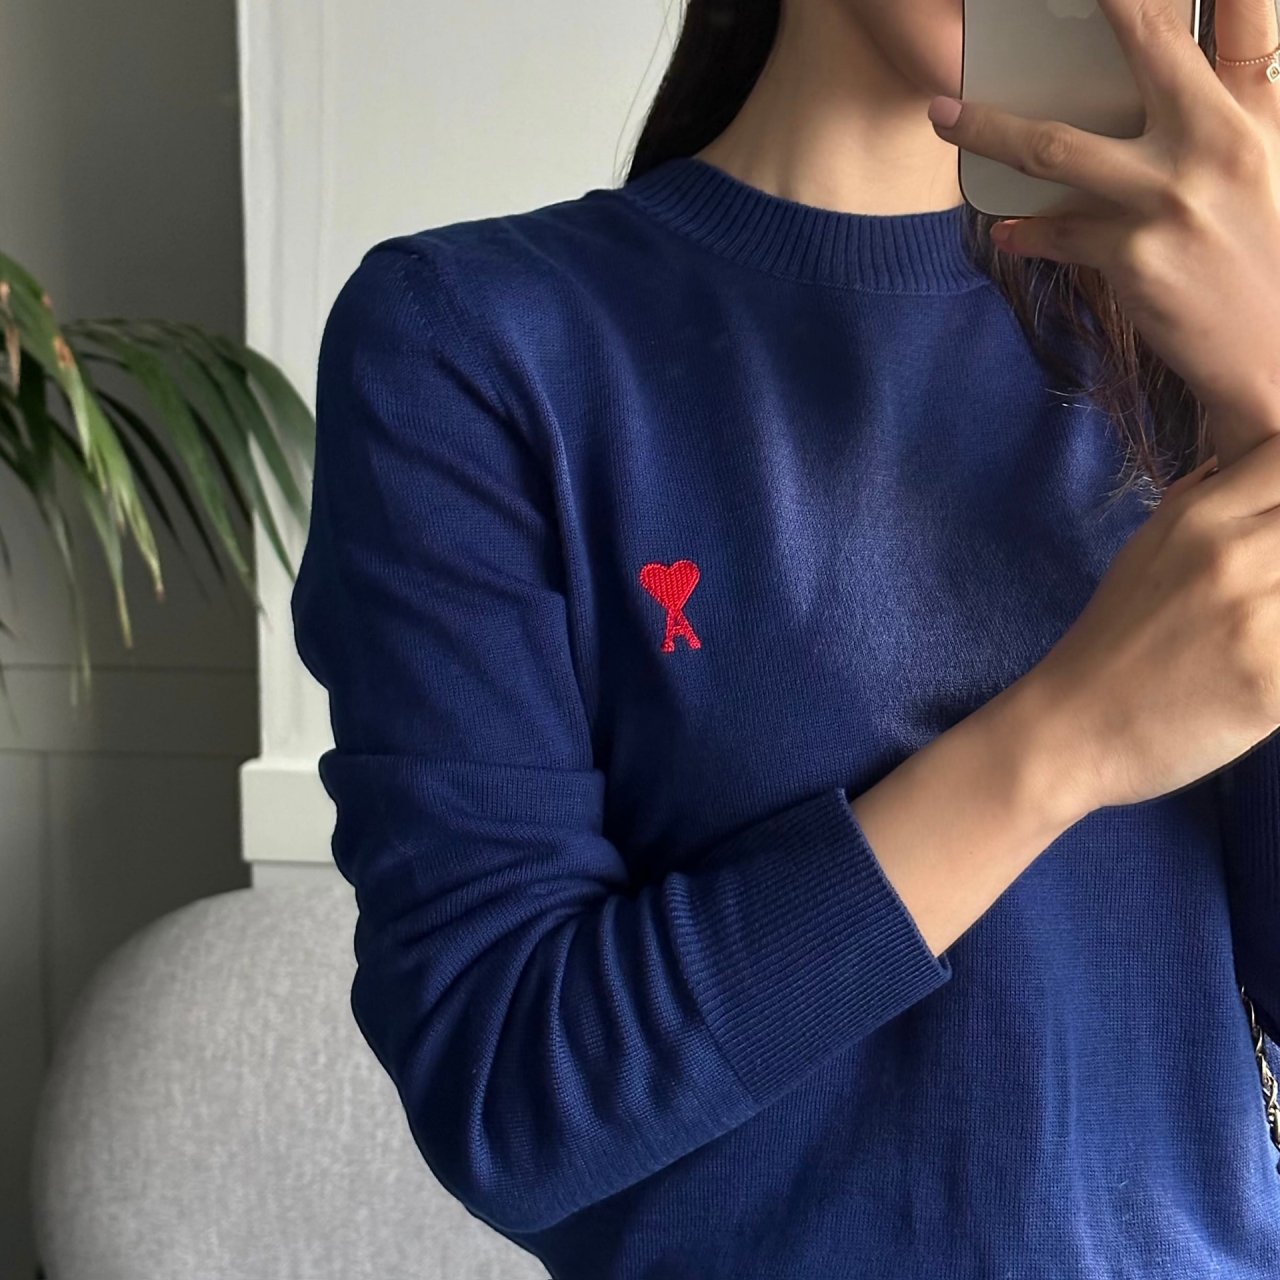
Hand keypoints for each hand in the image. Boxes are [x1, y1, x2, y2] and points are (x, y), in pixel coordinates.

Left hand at [927, 0, 1279, 465]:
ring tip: (946, 118)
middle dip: (1098, 4)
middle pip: (1144, 45)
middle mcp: (1213, 144)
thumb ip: (1229, 113)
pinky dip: (1027, 231)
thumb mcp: (1270, 169)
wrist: (1278, 357)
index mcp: (1255, 116)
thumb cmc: (1269, 260)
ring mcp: (1167, 201)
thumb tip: (1185, 69)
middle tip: (1026, 4)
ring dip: (990, 129)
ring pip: (1056, 147)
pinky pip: (1057, 234)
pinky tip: (1008, 231)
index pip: (1243, 13)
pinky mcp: (1130, 259)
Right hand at [1018, 434, 1279, 812]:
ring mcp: (1258, 616)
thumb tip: (1246, 466)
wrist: (1071, 730)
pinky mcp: (1274, 680)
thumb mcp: (1147, 549)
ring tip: (1264, 628)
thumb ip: (1207, 503)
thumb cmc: (1111, 643)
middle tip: (1270, 591)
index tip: (1277, 528)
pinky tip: (1265, 671)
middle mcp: (1234, 554)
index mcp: (1200, 517)